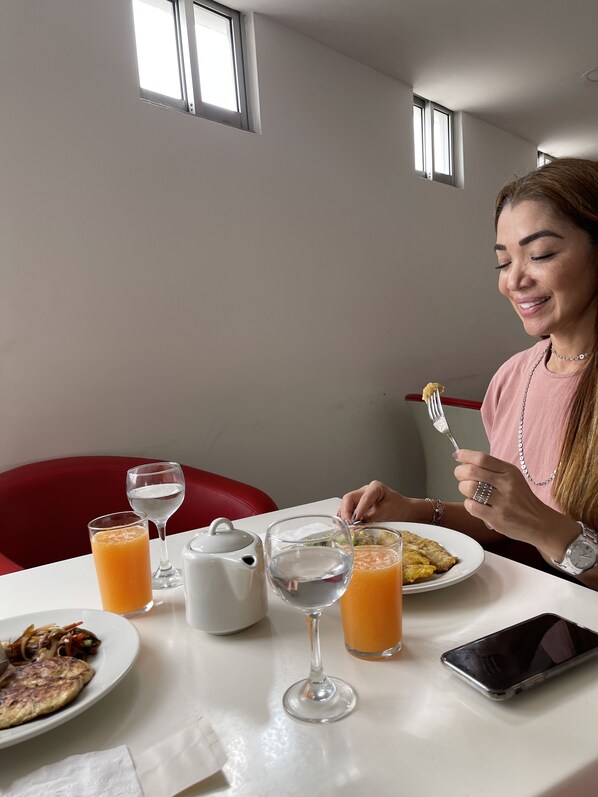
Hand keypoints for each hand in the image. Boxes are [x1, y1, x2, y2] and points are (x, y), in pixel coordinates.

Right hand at [338, 481, 411, 522]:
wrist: (403, 510)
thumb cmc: (398, 507)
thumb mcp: (386, 512)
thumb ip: (371, 516)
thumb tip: (357, 523)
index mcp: (374, 487)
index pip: (362, 498)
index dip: (357, 510)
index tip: (354, 520)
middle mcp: (364, 491)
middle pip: (348, 499)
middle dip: (345, 512)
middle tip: (347, 524)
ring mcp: (360, 498)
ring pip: (345, 504)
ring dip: (343, 515)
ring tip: (344, 526)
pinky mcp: (358, 506)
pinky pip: (348, 510)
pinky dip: (346, 518)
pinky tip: (345, 525)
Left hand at [453, 449, 575, 556]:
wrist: (538, 522)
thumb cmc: (520, 499)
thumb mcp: (512, 478)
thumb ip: (491, 469)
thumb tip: (463, 459)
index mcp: (510, 471)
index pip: (482, 458)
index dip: (465, 455)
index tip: (457, 455)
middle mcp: (506, 484)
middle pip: (472, 471)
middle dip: (460, 472)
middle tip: (461, 476)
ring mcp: (502, 502)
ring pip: (469, 488)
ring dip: (463, 489)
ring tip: (470, 492)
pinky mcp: (497, 518)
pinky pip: (471, 506)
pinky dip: (469, 504)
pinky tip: (477, 505)